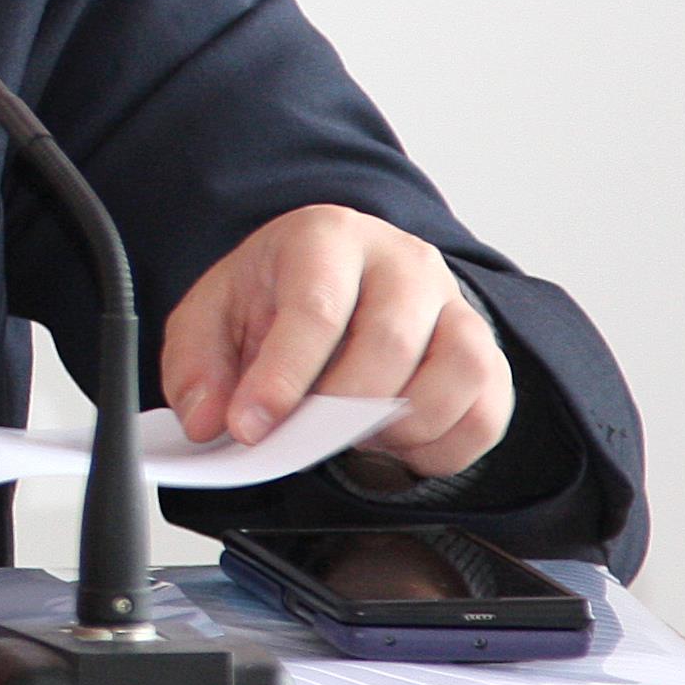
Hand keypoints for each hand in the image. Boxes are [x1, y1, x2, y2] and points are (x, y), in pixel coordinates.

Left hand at [160, 205, 513, 478]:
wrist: (334, 281)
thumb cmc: (275, 296)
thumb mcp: (212, 317)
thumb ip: (197, 366)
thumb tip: (206, 421)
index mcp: (326, 237)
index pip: (316, 308)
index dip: (282, 378)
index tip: (251, 428)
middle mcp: (402, 262)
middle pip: (390, 342)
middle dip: (340, 409)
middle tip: (303, 438)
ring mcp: (453, 304)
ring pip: (456, 374)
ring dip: (400, 428)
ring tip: (352, 436)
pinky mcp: (485, 351)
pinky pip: (486, 413)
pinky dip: (442, 448)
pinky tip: (395, 446)